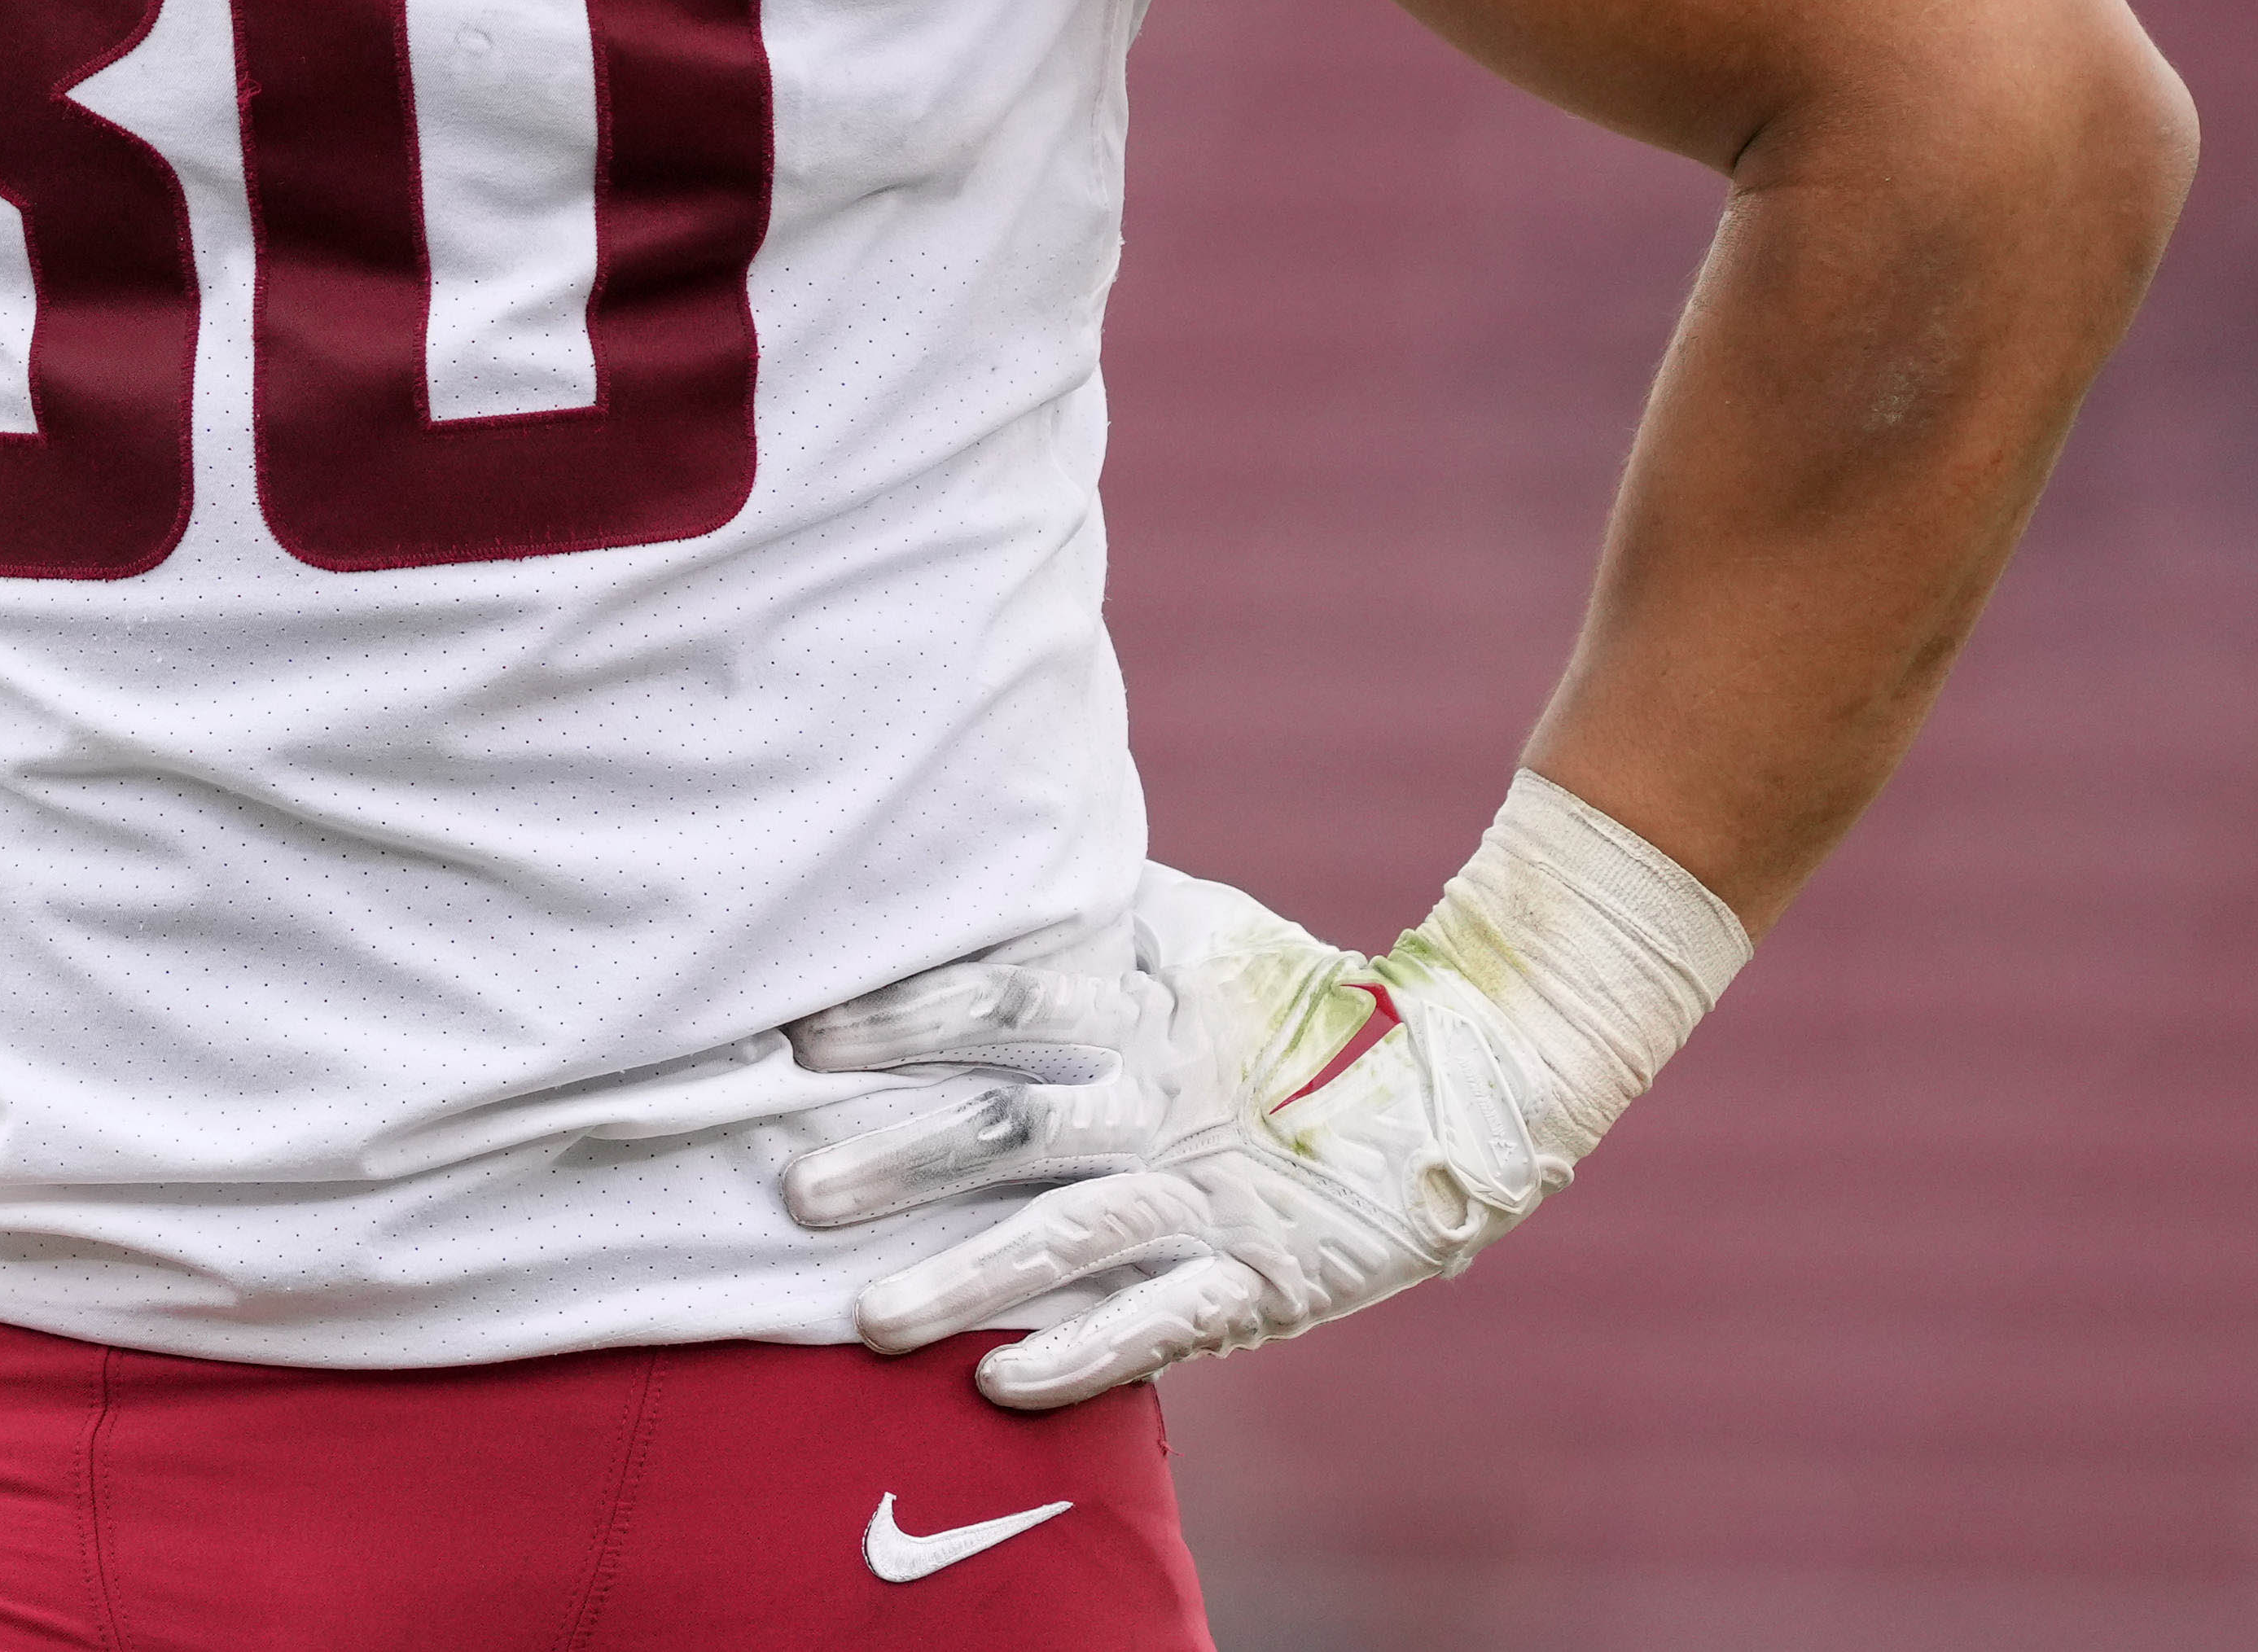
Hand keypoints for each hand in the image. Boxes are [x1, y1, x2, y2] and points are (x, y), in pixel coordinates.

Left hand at [780, 775, 1747, 1408]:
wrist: (1463, 1078)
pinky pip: (1158, 1324)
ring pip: (1068, 1238)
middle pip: (1014, 1123)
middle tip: (794, 1190)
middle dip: (901, 1159)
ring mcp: (1209, 1193)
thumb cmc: (1287, 1001)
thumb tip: (950, 870)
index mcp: (1147, 1002)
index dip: (906, 1018)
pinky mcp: (1258, 1278)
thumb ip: (1079, 926)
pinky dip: (1080, 1357)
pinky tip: (999, 1387)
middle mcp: (1164, 1097)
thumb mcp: (1190, 936)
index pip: (1008, 1003)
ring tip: (866, 1321)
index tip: (803, 1039)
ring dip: (963, 1281)